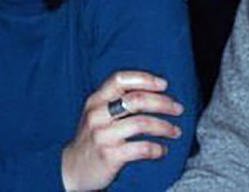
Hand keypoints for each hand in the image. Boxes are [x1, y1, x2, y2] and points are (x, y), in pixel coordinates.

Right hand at [61, 71, 183, 190]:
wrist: (70, 170)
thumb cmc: (92, 137)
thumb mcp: (97, 114)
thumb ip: (116, 100)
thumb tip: (155, 90)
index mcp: (95, 100)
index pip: (120, 79)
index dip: (144, 79)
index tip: (164, 85)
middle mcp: (97, 115)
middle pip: (136, 100)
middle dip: (163, 103)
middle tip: (178, 109)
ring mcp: (102, 135)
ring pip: (142, 123)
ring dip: (164, 127)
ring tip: (176, 131)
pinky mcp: (109, 155)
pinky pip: (141, 148)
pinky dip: (157, 149)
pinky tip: (163, 151)